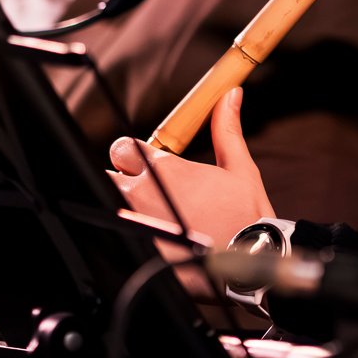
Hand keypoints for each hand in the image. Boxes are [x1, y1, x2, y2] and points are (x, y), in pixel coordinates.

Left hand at [108, 87, 275, 249]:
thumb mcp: (240, 168)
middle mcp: (144, 192)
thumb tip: (230, 96)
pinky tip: (157, 238)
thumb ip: (227, 129)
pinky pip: (120, 232)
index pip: (125, 148)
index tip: (150, 165)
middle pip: (111, 172)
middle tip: (152, 189)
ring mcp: (136, 220)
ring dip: (127, 203)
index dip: (136, 154)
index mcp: (166, 169)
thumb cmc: (246, 215)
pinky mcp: (136, 245)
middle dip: (126, 176)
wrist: (245, 262)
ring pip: (111, 201)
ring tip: (156, 216)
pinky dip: (132, 231)